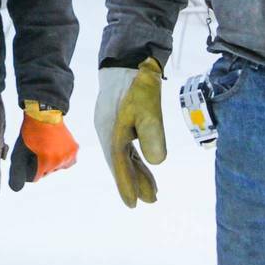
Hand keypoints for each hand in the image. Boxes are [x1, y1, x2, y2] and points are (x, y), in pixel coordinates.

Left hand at [7, 101, 78, 190]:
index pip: (37, 177)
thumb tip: (15, 188)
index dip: (31, 170)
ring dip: (53, 162)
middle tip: (38, 152)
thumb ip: (18, 169)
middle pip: (48, 172)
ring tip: (47, 149)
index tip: (30, 161)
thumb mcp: (21, 150)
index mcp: (46, 161)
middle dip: (42, 165)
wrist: (44, 114)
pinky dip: (62, 158)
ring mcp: (69, 155)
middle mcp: (59, 160)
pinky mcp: (74, 149)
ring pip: (58, 167)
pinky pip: (68, 161)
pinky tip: (56, 150)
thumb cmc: (31, 131)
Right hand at [93, 57, 166, 207]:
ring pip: (124, 156)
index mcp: (111, 131)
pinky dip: (136, 159)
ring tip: (153, 191)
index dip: (127, 185)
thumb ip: (152, 134)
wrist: (128, 60)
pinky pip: (127, 147)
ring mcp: (112, 127)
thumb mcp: (148, 108)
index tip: (134, 205)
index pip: (118, 164)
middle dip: (135, 182)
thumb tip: (157, 163)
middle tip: (150, 201)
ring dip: (138, 172)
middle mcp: (108, 132)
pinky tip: (147, 165)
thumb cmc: (138, 84)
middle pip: (121, 163)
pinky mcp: (119, 122)